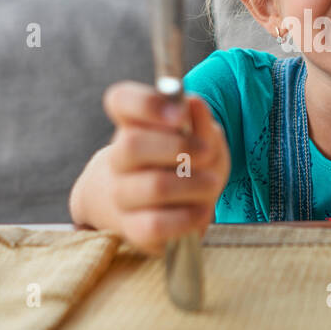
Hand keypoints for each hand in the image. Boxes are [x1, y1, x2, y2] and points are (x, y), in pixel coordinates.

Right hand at [69, 81, 229, 255]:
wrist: (157, 209)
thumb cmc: (182, 165)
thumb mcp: (201, 139)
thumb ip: (200, 123)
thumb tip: (193, 104)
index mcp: (132, 125)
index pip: (120, 100)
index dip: (147, 104)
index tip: (180, 113)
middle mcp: (118, 159)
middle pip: (131, 145)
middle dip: (179, 147)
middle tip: (206, 152)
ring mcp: (122, 195)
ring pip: (152, 186)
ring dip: (192, 184)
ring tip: (212, 184)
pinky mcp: (133, 229)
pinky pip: (156, 225)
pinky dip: (186, 217)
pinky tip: (202, 211)